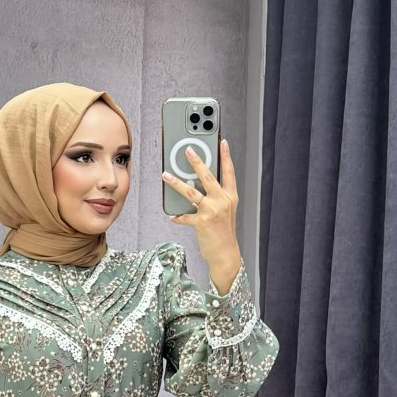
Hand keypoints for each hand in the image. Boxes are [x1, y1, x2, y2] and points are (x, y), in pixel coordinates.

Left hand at [163, 138, 241, 282]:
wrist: (225, 253)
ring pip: (191, 192)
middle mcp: (222, 201)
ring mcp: (212, 211)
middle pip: (208, 176)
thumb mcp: (225, 211)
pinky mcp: (202, 222)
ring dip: (176, 183)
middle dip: (197, 161)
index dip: (226, 156)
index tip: (222, 142)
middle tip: (188, 150)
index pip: (229, 172)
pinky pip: (185, 216)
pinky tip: (172, 216)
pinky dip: (177, 216)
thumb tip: (197, 186)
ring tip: (166, 175)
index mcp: (230, 196)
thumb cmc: (224, 232)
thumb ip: (215, 197)